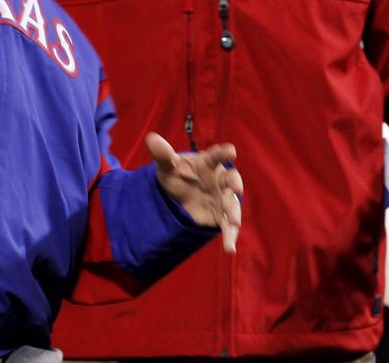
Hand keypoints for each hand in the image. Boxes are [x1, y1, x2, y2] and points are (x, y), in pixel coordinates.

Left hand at [146, 132, 242, 252]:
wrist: (177, 195)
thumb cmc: (176, 175)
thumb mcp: (166, 166)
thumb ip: (162, 154)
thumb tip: (151, 138)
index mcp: (208, 163)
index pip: (216, 156)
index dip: (224, 153)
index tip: (231, 151)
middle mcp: (219, 180)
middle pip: (231, 180)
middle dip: (236, 183)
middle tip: (237, 188)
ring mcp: (222, 198)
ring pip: (232, 205)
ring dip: (234, 213)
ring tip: (235, 222)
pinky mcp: (220, 217)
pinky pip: (227, 227)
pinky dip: (230, 237)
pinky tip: (230, 249)